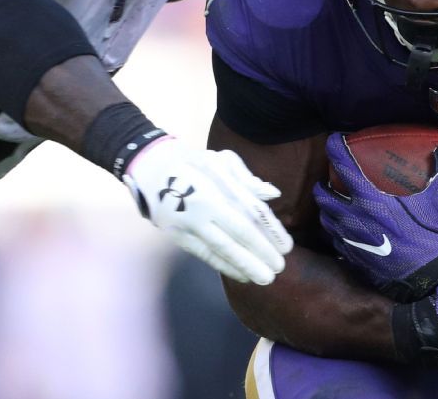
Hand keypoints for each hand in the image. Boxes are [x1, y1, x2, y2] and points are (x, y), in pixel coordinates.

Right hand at [123, 137, 292, 284]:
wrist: (150, 167)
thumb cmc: (193, 162)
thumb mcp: (221, 160)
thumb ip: (247, 178)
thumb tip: (273, 194)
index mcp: (219, 184)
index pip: (251, 211)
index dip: (271, 231)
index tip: (287, 246)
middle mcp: (204, 204)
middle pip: (239, 233)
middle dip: (261, 253)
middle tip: (280, 268)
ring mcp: (189, 222)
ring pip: (222, 248)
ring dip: (245, 265)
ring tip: (264, 278)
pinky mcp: (177, 235)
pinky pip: (204, 254)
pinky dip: (224, 266)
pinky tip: (241, 275)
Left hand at [313, 133, 437, 300]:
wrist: (421, 281)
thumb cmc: (428, 239)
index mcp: (370, 199)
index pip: (343, 165)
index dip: (334, 148)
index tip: (333, 140)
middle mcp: (352, 216)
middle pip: (322, 194)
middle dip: (322, 184)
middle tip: (329, 179)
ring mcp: (348, 238)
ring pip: (324, 217)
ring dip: (325, 208)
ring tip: (332, 204)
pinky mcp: (349, 256)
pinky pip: (333, 239)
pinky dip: (334, 229)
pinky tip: (343, 229)